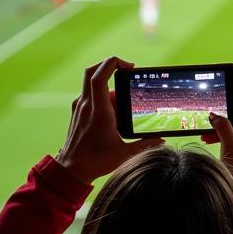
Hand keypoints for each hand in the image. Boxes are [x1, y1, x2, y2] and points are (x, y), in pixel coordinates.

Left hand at [56, 57, 162, 184]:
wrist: (70, 169)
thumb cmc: (96, 161)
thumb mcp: (124, 153)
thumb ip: (145, 144)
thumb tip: (162, 139)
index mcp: (98, 111)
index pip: (99, 77)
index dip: (113, 63)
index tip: (130, 66)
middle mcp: (86, 105)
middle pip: (92, 71)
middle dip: (110, 64)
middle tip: (127, 70)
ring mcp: (80, 107)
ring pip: (92, 83)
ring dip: (110, 86)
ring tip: (125, 104)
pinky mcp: (78, 112)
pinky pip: (91, 95)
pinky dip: (104, 96)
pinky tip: (115, 111)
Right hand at [205, 63, 232, 187]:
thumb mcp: (230, 145)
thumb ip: (222, 127)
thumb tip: (214, 113)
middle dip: (223, 97)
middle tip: (210, 95)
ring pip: (229, 115)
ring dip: (216, 118)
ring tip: (204, 128)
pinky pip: (227, 127)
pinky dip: (216, 129)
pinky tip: (206, 137)